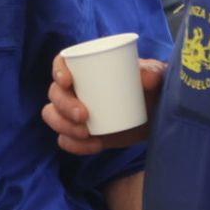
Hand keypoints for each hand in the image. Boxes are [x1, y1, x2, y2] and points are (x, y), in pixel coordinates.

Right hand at [42, 56, 163, 153]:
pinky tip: (93, 145)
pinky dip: (74, 144)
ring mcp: (74, 112)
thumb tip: (145, 77)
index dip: (58, 70)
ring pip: (53, 116)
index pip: (61, 63)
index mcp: (86, 67)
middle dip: (63, 105)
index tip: (67, 80)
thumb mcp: (156, 76)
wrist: (157, 115)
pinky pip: (66, 139)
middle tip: (84, 115)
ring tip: (86, 133)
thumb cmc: (152, 87)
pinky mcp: (81, 133)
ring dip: (63, 125)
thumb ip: (153, 73)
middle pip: (55, 93)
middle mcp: (75, 88)